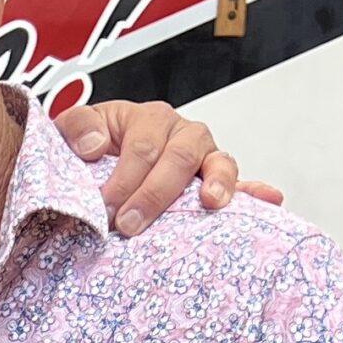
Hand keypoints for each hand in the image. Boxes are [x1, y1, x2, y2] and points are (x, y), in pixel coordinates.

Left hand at [53, 99, 284, 236]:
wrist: (103, 162)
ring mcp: (204, 157)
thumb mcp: (76, 128)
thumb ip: (76, 126)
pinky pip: (241, 184)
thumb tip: (94, 145)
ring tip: (209, 202)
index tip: (105, 207)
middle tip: (129, 223)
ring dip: (216, 183)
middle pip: (177, 158)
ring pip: (218, 164)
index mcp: (148, 119)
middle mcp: (181, 134)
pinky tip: (266, 199)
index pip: (142, 148)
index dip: (124, 179)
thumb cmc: (95, 146)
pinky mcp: (217, 180)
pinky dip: (254, 191)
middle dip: (153, 194)